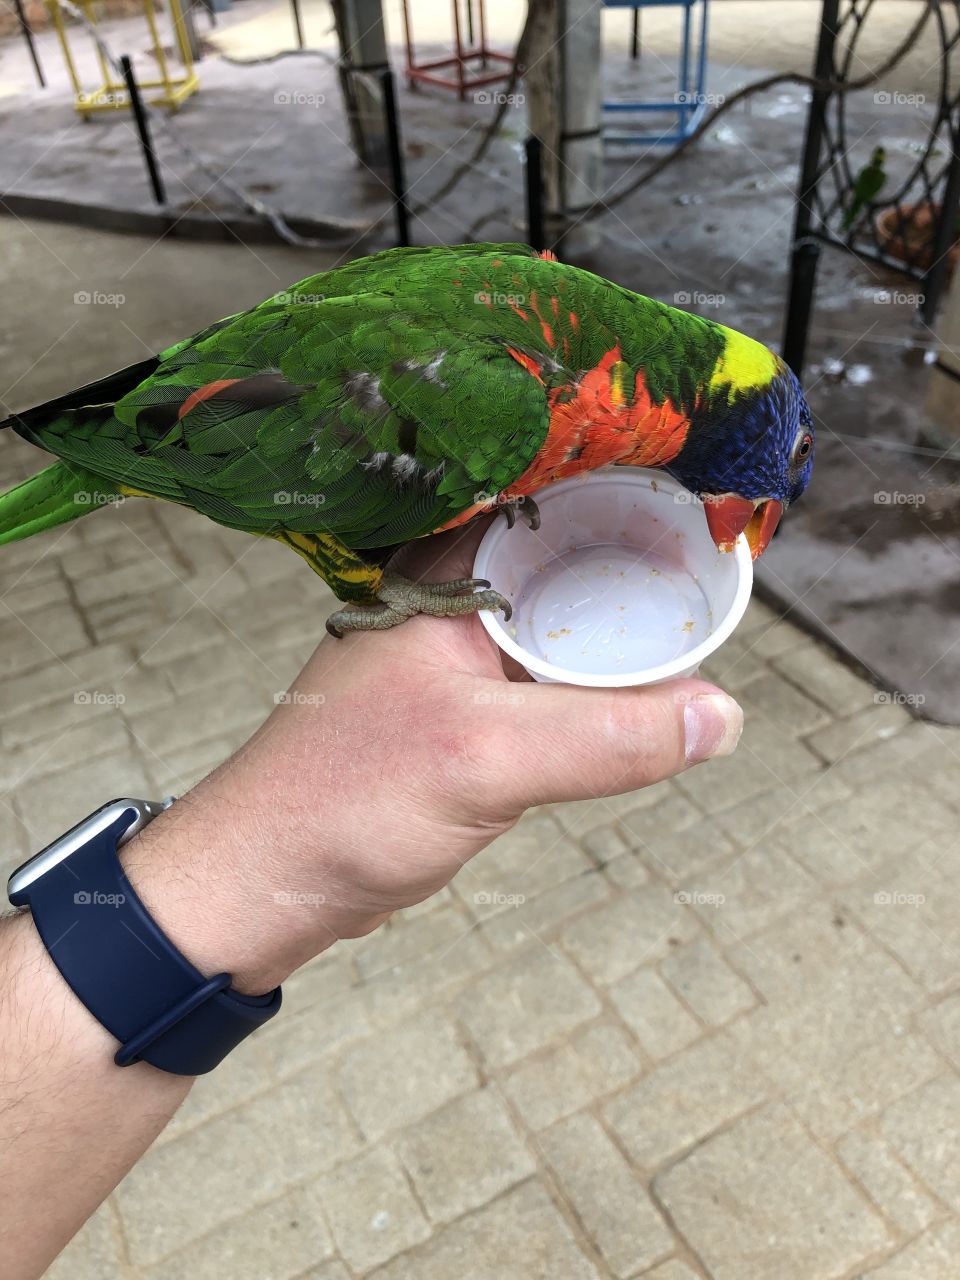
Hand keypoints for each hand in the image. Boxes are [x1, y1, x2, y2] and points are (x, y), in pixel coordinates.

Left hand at [123, 521, 742, 991]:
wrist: (269, 882)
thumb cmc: (341, 801)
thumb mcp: (484, 760)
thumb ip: (605, 737)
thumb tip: (717, 717)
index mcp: (446, 573)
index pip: (556, 509)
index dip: (634, 502)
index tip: (708, 508)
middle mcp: (457, 602)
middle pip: (573, 567)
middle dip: (646, 572)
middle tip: (725, 572)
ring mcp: (466, 659)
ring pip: (568, 630)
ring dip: (626, 634)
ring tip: (706, 621)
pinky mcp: (474, 713)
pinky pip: (556, 685)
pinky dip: (602, 688)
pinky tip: (648, 692)